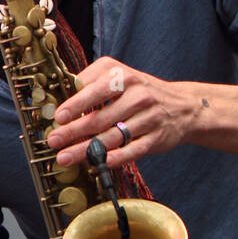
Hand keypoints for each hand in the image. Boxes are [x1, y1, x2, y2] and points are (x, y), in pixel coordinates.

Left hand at [44, 57, 194, 168]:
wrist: (184, 106)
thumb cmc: (140, 92)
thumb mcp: (119, 77)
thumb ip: (91, 85)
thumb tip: (58, 104)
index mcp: (122, 75)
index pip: (93, 89)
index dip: (74, 104)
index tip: (58, 117)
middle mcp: (137, 94)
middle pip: (99, 117)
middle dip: (73, 131)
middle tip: (53, 140)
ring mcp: (148, 117)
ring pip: (111, 137)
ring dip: (85, 149)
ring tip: (65, 157)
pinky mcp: (156, 137)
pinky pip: (131, 150)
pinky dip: (114, 158)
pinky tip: (98, 163)